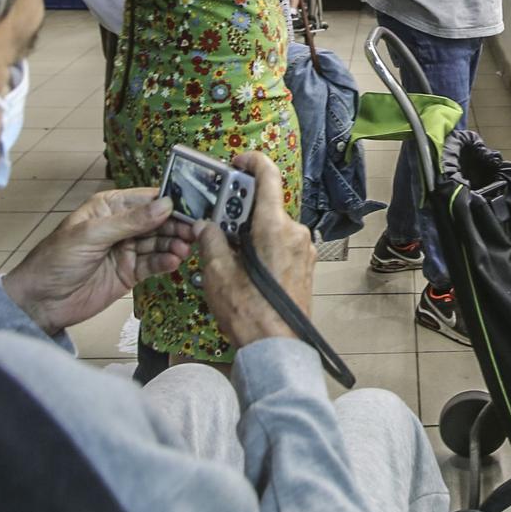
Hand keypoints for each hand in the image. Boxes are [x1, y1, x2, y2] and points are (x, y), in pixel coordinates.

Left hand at [3, 190, 195, 336]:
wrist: (40, 302)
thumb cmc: (56, 260)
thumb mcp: (92, 235)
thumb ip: (130, 222)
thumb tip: (165, 205)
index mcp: (109, 207)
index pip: (146, 199)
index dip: (169, 201)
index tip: (192, 206)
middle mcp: (121, 226)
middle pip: (157, 221)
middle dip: (176, 225)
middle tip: (194, 231)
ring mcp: (126, 250)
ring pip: (159, 243)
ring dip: (173, 244)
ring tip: (186, 249)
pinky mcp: (129, 273)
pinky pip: (153, 264)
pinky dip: (165, 263)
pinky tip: (174, 262)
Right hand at [194, 152, 316, 347]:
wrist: (278, 349)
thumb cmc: (250, 313)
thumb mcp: (217, 274)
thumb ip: (210, 241)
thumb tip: (205, 227)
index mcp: (275, 227)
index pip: (268, 177)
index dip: (252, 162)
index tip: (237, 162)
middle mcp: (295, 233)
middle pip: (266, 206)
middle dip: (240, 208)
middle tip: (217, 220)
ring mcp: (304, 250)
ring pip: (273, 227)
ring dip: (250, 231)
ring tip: (227, 251)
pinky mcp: (306, 266)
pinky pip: (282, 244)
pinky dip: (263, 246)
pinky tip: (246, 266)